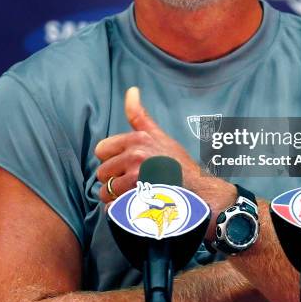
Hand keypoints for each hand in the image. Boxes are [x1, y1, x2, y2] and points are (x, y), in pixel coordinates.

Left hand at [95, 87, 202, 202]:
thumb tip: (131, 90)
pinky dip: (120, 211)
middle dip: (114, 179)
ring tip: (136, 193)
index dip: (113, 159)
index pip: (101, 150)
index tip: (129, 163)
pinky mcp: (137, 201)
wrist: (199, 192)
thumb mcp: (159, 135)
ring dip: (116, 196)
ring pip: (105, 192)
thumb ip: (139, 116)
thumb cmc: (178, 164)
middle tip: (136, 181)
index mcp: (138, 139)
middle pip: (101, 172)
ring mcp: (137, 179)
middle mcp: (136, 157)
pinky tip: (135, 206)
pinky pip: (112, 208)